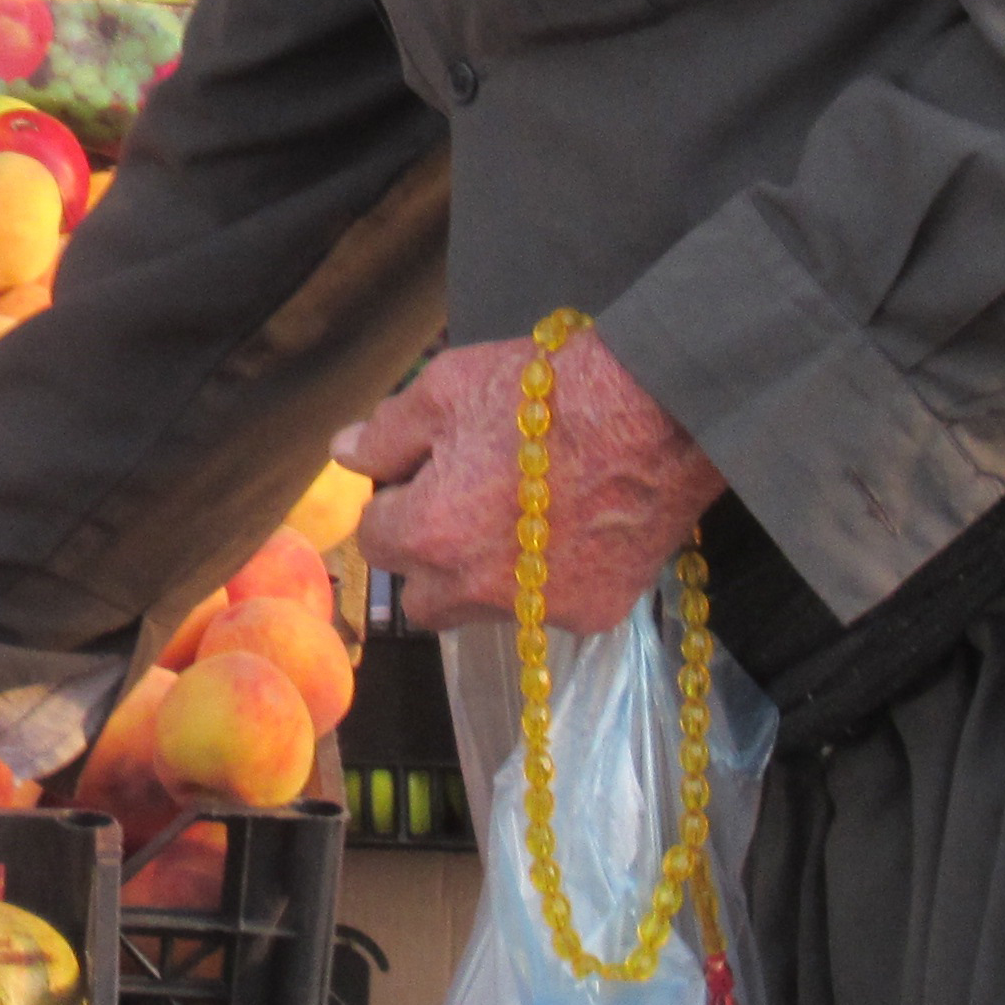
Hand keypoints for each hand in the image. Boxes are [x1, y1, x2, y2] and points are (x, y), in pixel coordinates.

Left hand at [332, 329, 722, 635]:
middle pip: (423, 599)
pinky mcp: (597, 614)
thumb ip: (386, 434)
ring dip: (481, 575)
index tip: (417, 477)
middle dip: (425, 561)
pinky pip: (546, 609)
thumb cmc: (543, 393)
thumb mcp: (444, 390)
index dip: (390, 505)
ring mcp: (543, 610)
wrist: (659, 415)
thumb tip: (345, 455)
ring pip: (484, 610)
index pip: (375, 542)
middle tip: (456, 504)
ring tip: (515, 510)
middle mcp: (480, 589)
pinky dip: (542, 580)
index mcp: (431, 535)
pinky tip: (565, 527)